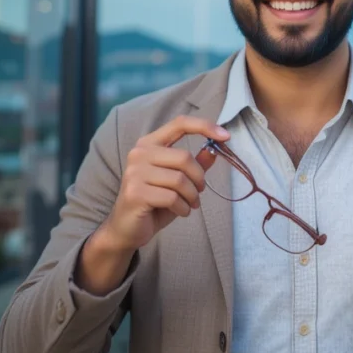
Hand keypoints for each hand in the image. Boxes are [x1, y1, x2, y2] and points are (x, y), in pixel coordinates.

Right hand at [75, 116, 225, 295]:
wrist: (126, 229)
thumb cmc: (155, 202)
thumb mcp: (178, 182)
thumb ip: (195, 165)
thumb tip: (214, 150)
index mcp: (149, 143)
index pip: (179, 124)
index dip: (205, 126)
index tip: (226, 136)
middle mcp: (139, 153)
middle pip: (184, 157)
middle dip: (199, 178)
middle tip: (200, 192)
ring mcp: (134, 173)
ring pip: (180, 179)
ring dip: (192, 196)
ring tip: (190, 204)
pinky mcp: (135, 193)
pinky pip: (172, 197)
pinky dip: (183, 208)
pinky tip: (181, 212)